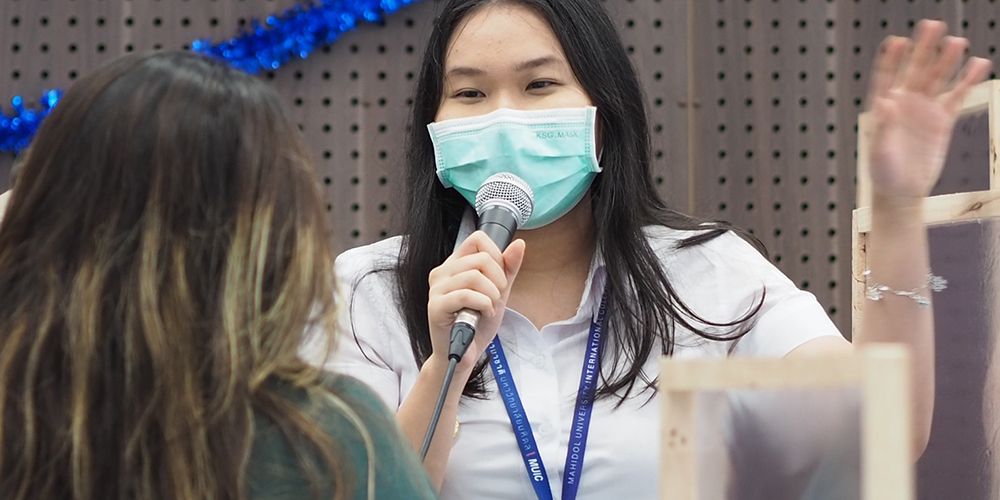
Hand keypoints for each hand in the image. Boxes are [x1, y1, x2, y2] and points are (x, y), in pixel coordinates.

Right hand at [426, 231, 524, 373]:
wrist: (465, 354)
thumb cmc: (477, 323)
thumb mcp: (499, 291)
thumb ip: (508, 268)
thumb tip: (519, 244)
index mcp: (454, 265)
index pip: (478, 239)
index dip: (496, 257)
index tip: (498, 279)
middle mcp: (442, 273)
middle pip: (481, 258)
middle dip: (498, 281)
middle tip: (495, 299)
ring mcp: (437, 289)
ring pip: (474, 276)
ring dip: (491, 296)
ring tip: (488, 308)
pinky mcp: (436, 306)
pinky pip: (466, 295)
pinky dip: (483, 305)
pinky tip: (482, 314)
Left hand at [867, 20, 991, 204]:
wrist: (902, 191)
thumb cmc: (884, 173)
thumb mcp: (879, 151)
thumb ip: (884, 126)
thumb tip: (886, 100)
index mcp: (883, 107)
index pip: (886, 75)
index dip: (891, 58)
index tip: (897, 41)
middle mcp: (904, 103)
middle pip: (915, 69)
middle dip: (923, 48)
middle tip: (933, 25)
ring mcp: (924, 109)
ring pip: (938, 78)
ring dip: (947, 60)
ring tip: (957, 41)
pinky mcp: (942, 120)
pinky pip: (957, 96)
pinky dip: (967, 81)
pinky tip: (979, 64)